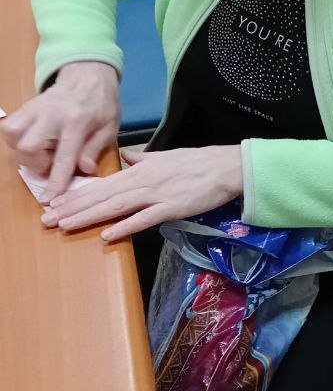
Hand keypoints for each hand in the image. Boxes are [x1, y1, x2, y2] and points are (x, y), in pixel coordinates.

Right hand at [0, 62, 119, 200]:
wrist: (88, 74)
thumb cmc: (102, 103)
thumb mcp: (109, 126)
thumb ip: (95, 148)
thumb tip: (84, 170)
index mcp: (77, 122)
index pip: (63, 157)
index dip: (55, 181)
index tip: (47, 199)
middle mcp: (52, 114)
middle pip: (28, 145)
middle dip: (36, 161)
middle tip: (52, 159)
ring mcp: (35, 108)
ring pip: (13, 135)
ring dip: (25, 150)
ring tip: (43, 148)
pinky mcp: (26, 106)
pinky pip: (10, 126)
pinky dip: (17, 138)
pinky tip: (35, 138)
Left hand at [41, 145, 243, 241]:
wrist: (226, 167)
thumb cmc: (197, 162)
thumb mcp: (164, 155)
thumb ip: (141, 158)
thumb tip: (123, 157)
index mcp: (140, 168)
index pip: (102, 182)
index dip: (77, 193)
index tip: (55, 202)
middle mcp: (144, 180)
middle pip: (102, 195)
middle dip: (73, 207)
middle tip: (48, 219)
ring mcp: (157, 194)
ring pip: (116, 206)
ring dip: (89, 216)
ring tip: (65, 225)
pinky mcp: (172, 207)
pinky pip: (145, 218)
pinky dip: (126, 226)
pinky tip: (107, 234)